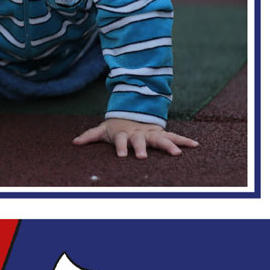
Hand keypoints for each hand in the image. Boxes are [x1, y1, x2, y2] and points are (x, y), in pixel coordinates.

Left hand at [72, 118, 198, 158]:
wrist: (132, 112)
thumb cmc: (117, 126)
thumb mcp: (103, 129)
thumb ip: (89, 135)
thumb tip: (74, 143)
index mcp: (123, 133)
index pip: (120, 140)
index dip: (120, 147)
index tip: (120, 156)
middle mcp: (138, 133)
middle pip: (139, 141)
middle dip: (141, 148)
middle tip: (142, 157)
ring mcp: (150, 133)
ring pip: (160, 139)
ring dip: (168, 145)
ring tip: (177, 153)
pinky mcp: (161, 134)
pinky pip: (174, 137)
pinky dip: (184, 140)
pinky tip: (196, 145)